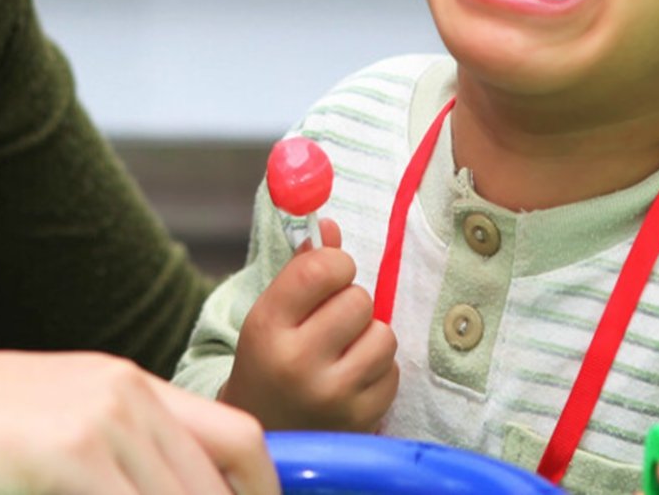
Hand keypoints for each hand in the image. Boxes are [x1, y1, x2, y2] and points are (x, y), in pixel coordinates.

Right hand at [218, 217, 398, 431]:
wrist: (265, 433)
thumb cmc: (269, 361)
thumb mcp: (271, 313)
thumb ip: (301, 268)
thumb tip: (330, 225)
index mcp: (267, 328)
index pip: (318, 270)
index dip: (335, 263)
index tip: (331, 273)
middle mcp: (297, 363)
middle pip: (358, 299)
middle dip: (351, 302)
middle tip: (333, 319)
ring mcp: (332, 396)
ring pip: (383, 334)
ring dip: (369, 335)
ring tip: (345, 349)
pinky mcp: (360, 421)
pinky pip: (393, 371)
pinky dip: (378, 368)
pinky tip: (352, 377)